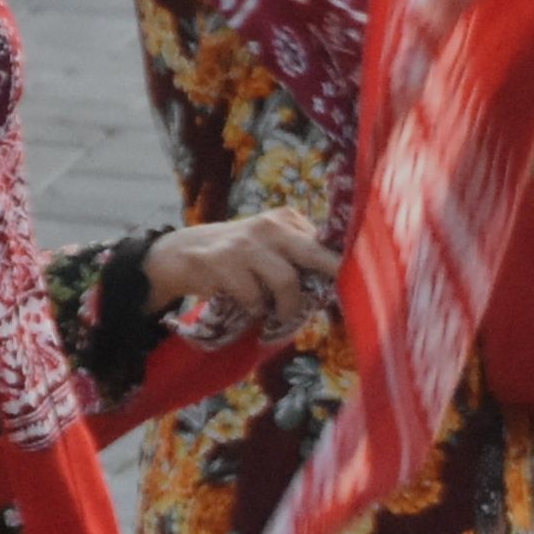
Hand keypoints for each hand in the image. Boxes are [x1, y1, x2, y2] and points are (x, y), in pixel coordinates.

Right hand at [143, 209, 335, 337]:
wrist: (182, 254)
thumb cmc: (238, 257)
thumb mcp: (271, 247)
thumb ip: (300, 258)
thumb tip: (339, 285)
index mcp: (287, 219)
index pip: (325, 242)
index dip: (340, 267)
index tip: (351, 284)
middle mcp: (269, 226)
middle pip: (316, 253)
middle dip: (333, 276)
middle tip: (342, 297)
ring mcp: (245, 243)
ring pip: (286, 281)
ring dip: (286, 307)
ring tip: (279, 313)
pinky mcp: (221, 262)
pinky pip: (253, 296)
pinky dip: (255, 308)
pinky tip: (248, 304)